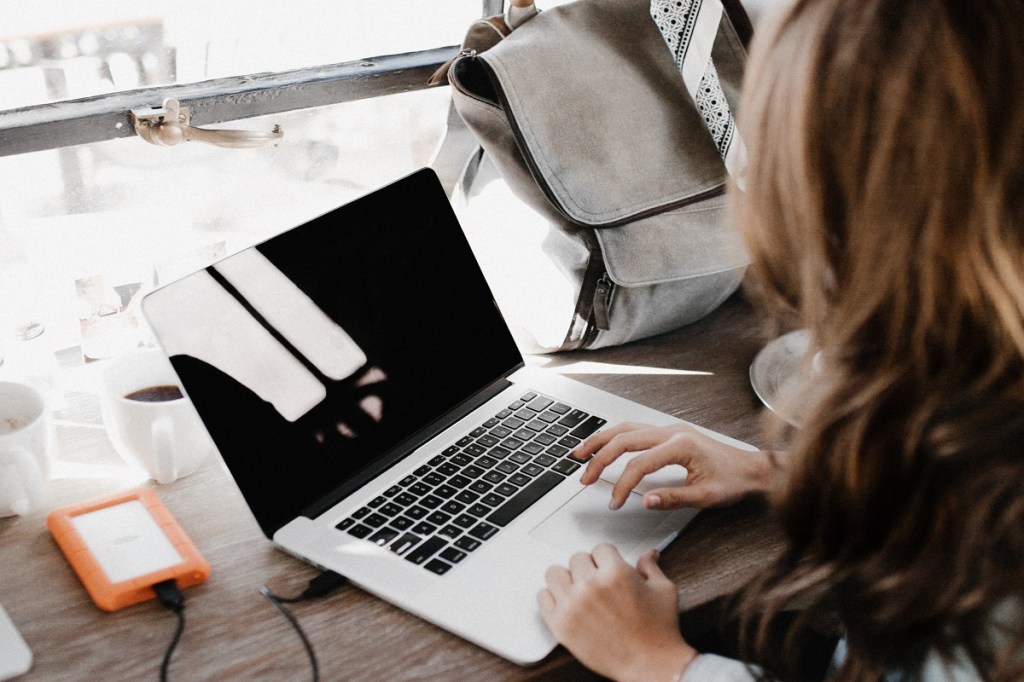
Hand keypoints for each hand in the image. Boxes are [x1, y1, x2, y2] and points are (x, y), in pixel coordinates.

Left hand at [537, 544, 696, 681]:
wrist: (651, 666)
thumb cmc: (659, 631)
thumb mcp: (663, 590)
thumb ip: (650, 567)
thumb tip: (648, 554)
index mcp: (616, 573)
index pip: (600, 548)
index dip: (607, 559)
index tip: (608, 568)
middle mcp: (591, 586)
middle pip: (577, 559)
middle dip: (589, 568)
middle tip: (597, 582)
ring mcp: (573, 605)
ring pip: (555, 573)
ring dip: (567, 579)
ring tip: (578, 590)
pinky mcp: (561, 625)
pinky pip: (542, 597)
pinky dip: (552, 598)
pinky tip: (566, 603)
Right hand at [576, 422, 776, 511]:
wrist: (753, 468)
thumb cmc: (734, 481)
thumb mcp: (706, 496)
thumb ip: (673, 498)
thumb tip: (645, 501)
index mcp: (680, 445)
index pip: (639, 464)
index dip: (622, 484)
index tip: (615, 502)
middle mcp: (671, 432)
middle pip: (624, 439)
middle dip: (600, 458)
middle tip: (584, 477)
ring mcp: (669, 429)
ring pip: (626, 428)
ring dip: (601, 440)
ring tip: (581, 453)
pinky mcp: (670, 433)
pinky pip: (635, 430)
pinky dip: (615, 436)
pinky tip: (605, 444)